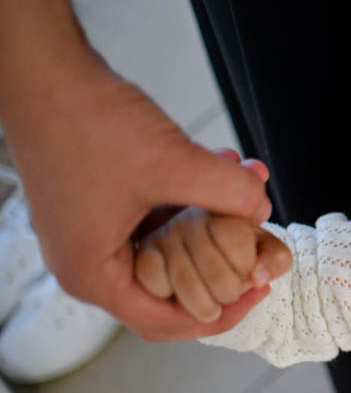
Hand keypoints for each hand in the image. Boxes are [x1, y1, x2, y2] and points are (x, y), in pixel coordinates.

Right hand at [0, 0, 273, 339]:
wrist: (43, 70)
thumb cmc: (88, 121)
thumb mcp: (172, 163)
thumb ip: (227, 192)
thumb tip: (265, 209)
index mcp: (93, 274)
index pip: (166, 322)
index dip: (222, 311)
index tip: (260, 287)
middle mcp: (88, 262)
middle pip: (171, 292)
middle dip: (221, 269)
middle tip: (261, 255)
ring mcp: (93, 233)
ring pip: (170, 251)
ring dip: (212, 226)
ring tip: (250, 197)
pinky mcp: (102, 204)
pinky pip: (158, 220)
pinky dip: (192, 202)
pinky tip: (225, 168)